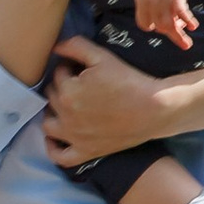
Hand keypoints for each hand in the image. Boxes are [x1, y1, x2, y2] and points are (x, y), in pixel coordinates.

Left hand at [42, 36, 203, 166]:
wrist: (154, 109)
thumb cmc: (129, 81)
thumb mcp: (103, 57)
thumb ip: (76, 47)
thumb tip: (55, 47)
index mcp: (68, 92)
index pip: (58, 76)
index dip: (68, 69)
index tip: (81, 69)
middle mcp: (66, 116)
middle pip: (52, 98)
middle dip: (62, 88)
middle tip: (79, 85)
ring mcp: (74, 136)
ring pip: (48, 125)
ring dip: (52, 114)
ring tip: (64, 107)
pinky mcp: (85, 151)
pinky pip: (60, 156)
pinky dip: (52, 148)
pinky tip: (54, 139)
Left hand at [133, 0, 196, 50]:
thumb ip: (152, 3)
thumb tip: (162, 16)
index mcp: (141, 2)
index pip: (144, 24)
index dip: (153, 27)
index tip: (161, 26)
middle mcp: (150, 3)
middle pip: (158, 26)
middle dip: (169, 33)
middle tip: (180, 40)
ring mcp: (162, 0)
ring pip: (169, 24)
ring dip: (178, 36)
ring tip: (187, 45)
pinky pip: (181, 13)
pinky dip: (187, 21)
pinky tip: (193, 27)